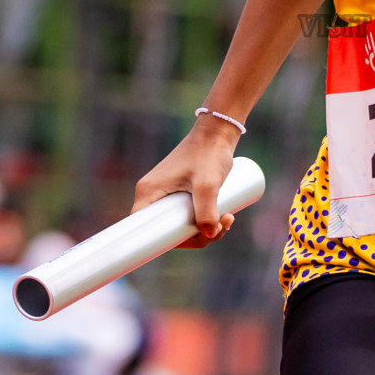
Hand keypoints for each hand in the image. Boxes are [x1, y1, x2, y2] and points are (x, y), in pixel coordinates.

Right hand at [131, 115, 239, 248]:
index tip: (196, 240)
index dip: (168, 243)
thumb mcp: (208, 183)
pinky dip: (204, 220)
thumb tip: (208, 235)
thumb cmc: (208, 153)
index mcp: (148, 193)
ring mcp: (166, 194)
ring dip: (205, 228)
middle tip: (221, 227)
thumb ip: (207, 210)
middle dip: (196, 236)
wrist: (218, 132)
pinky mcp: (179, 192)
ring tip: (228, 218)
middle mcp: (152, 195)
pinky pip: (187, 215)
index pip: (146, 231)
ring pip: (182, 224)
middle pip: (168, 231)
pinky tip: (223, 217)